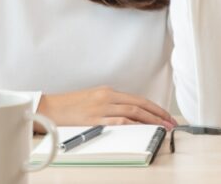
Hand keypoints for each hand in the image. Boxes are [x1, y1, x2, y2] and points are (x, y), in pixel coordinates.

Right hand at [34, 86, 177, 132]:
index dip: (155, 107)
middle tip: (171, 123)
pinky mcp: (94, 119)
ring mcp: (100, 108)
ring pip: (132, 112)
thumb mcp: (92, 99)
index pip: (137, 99)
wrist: (49, 108)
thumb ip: (110, 104)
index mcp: (107, 91)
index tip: (166, 116)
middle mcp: (106, 97)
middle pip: (139, 104)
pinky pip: (118, 121)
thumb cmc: (69, 106)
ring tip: (163, 128)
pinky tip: (142, 129)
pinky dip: (132, 124)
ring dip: (150, 120)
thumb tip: (128, 114)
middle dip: (158, 114)